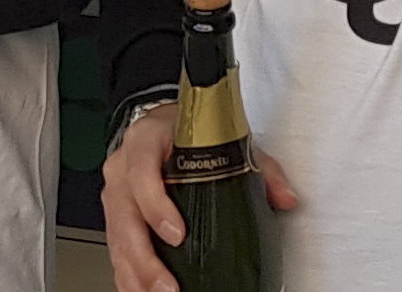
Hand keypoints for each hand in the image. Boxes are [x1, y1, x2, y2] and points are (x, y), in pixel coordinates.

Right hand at [102, 104, 298, 291]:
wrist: (159, 126)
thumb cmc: (184, 132)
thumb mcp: (223, 139)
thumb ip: (258, 167)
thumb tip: (286, 198)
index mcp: (146, 141)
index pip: (142, 172)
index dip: (156, 205)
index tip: (177, 233)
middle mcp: (123, 168)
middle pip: (125, 216)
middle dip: (145, 257)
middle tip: (168, 284)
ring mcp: (116, 194)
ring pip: (117, 238)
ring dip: (136, 273)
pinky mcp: (115, 216)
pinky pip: (116, 249)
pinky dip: (128, 274)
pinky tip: (142, 291)